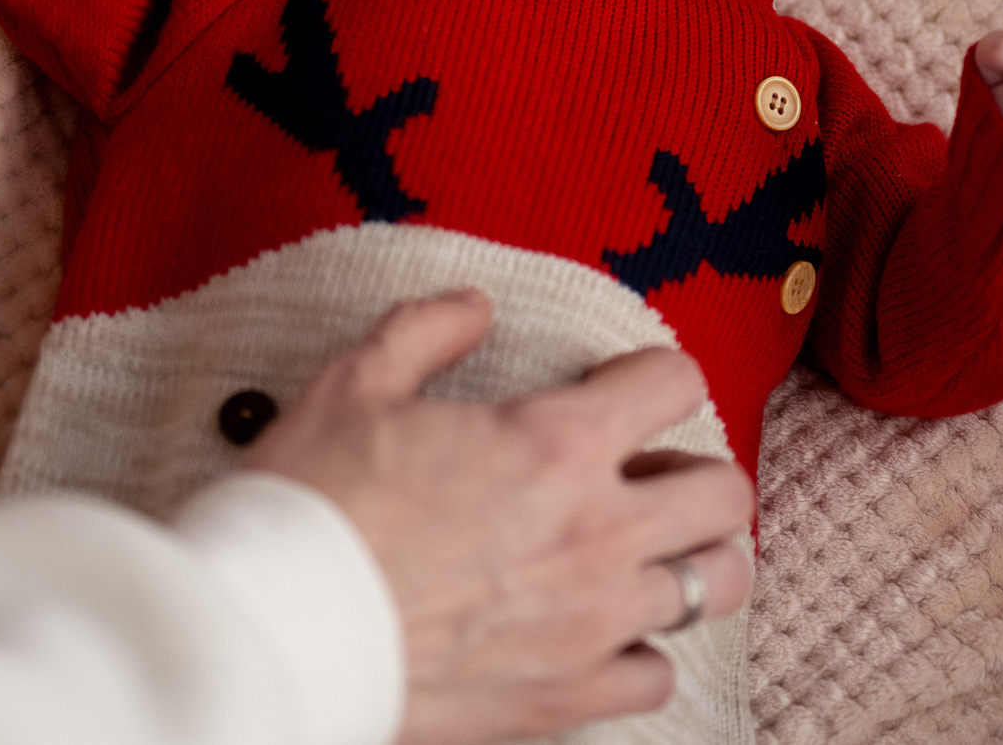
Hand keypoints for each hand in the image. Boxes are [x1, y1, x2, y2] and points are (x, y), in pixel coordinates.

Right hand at [249, 289, 755, 744]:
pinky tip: (607, 633)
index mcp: (557, 444)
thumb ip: (426, 331)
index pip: (674, 383)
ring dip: (695, 560)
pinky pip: (657, 675)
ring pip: (715, 585)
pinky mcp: (566, 695)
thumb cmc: (312, 510)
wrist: (277, 634)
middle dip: (698, 472)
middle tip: (654, 475)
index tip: (627, 390)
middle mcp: (597, 531)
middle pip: (725, 491)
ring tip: (654, 554)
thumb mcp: (355, 385)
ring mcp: (591, 621)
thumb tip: (472, 307)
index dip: (654, 375)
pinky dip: (643, 652)